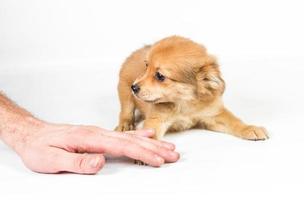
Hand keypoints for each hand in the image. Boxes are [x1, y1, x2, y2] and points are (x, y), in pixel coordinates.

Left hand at [13, 121, 178, 173]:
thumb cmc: (40, 147)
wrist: (32, 134)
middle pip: (132, 141)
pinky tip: (148, 135)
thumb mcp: (53, 159)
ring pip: (131, 137)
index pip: (122, 147)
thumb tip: (100, 162)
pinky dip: (139, 135)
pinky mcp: (98, 135)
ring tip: (167, 147)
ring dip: (151, 142)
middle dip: (155, 149)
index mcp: (90, 138)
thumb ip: (78, 162)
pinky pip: (124, 135)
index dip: (143, 154)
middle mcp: (98, 133)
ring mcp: (99, 133)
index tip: (158, 160)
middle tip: (173, 155)